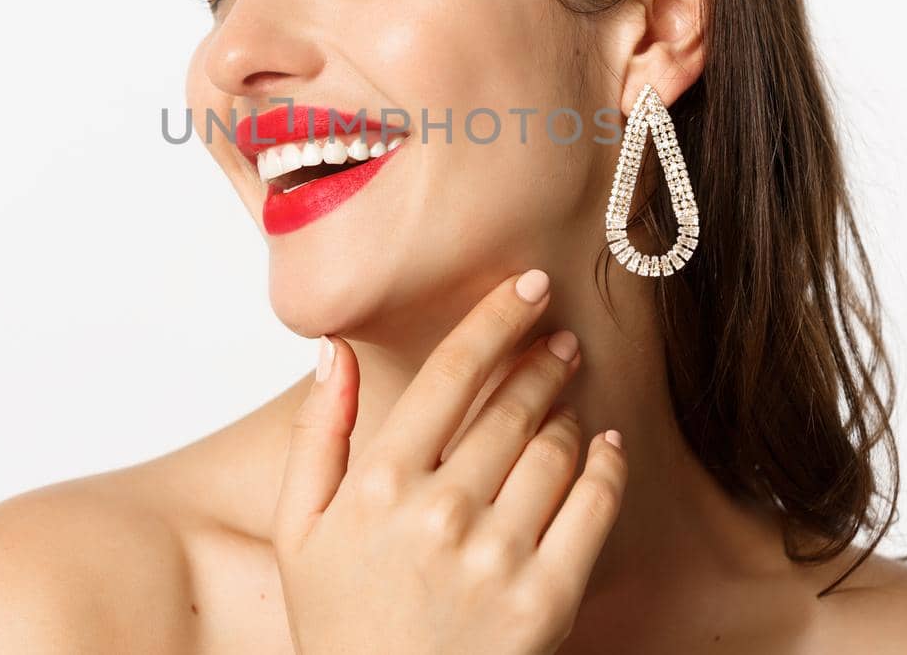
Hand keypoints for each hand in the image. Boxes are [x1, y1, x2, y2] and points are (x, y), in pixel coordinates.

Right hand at [272, 270, 628, 654]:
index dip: (496, 318)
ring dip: (568, 414)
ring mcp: (498, 556)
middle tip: (560, 342)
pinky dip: (606, 465)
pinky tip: (604, 445)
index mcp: (378, 484)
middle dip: (543, 360)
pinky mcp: (547, 599)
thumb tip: (336, 352)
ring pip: (556, 449)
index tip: (527, 286)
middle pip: (513, 404)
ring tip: (565, 405)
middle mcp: (441, 511)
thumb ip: (317, 435)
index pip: (451, 372)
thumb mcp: (299, 532)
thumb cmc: (342, 623)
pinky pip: (594, 506)